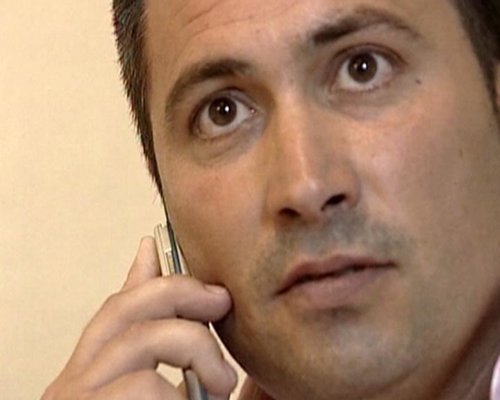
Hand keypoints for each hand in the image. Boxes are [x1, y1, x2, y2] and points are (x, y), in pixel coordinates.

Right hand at [42, 237, 236, 399]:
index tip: (157, 245)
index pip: (116, 308)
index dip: (144, 275)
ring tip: (223, 381)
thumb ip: (159, 346)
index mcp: (90, 371)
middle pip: (124, 307)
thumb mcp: (150, 392)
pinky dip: (181, 393)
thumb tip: (164, 291)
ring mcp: (79, 396)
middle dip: (180, 292)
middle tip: (220, 300)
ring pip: (141, 338)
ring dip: (196, 347)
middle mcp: (75, 380)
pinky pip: (146, 385)